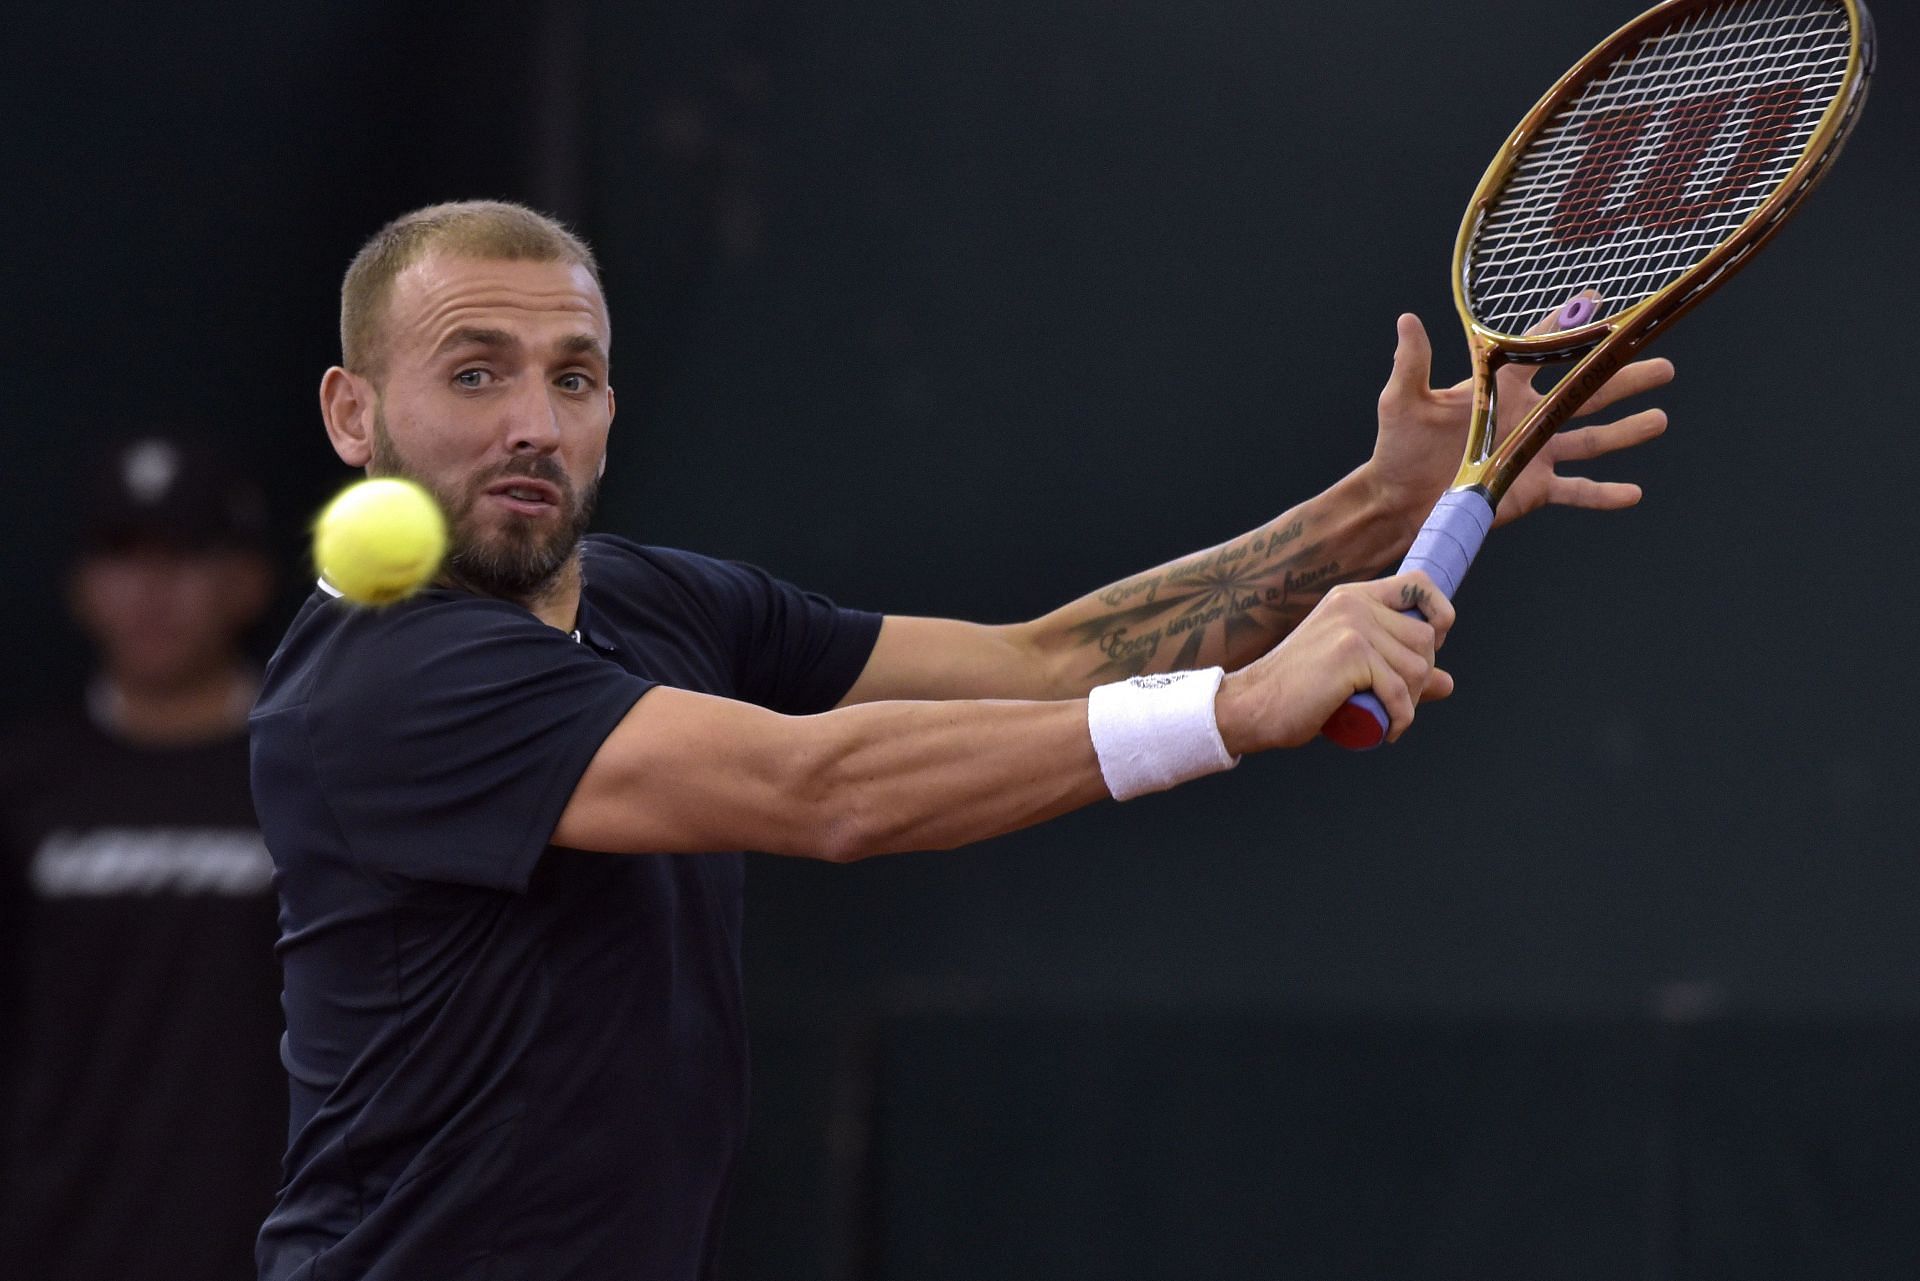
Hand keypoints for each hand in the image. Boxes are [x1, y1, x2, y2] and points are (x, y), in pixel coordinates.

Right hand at [1216, 571, 1454, 752]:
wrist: (1253, 705)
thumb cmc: (1301, 692)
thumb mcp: (1355, 673)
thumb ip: (1399, 671)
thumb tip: (1448, 683)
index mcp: (1353, 597)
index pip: (1419, 584)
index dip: (1439, 612)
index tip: (1432, 647)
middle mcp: (1354, 604)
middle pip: (1426, 636)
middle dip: (1421, 676)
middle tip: (1395, 701)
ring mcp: (1352, 626)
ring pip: (1418, 666)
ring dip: (1411, 701)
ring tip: (1388, 716)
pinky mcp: (1350, 654)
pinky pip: (1399, 691)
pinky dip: (1401, 718)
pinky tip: (1388, 731)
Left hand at [1364, 309, 1672, 528]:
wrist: (1399, 500)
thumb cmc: (1398, 446)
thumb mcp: (1403, 400)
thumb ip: (1412, 362)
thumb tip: (1406, 320)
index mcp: (1499, 388)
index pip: (1540, 351)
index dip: (1568, 327)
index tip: (1598, 301)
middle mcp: (1526, 416)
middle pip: (1583, 392)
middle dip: (1622, 379)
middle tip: (1662, 364)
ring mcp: (1533, 453)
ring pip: (1590, 439)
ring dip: (1626, 431)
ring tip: (1660, 419)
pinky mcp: (1533, 488)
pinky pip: (1576, 491)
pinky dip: (1603, 494)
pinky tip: (1633, 493)